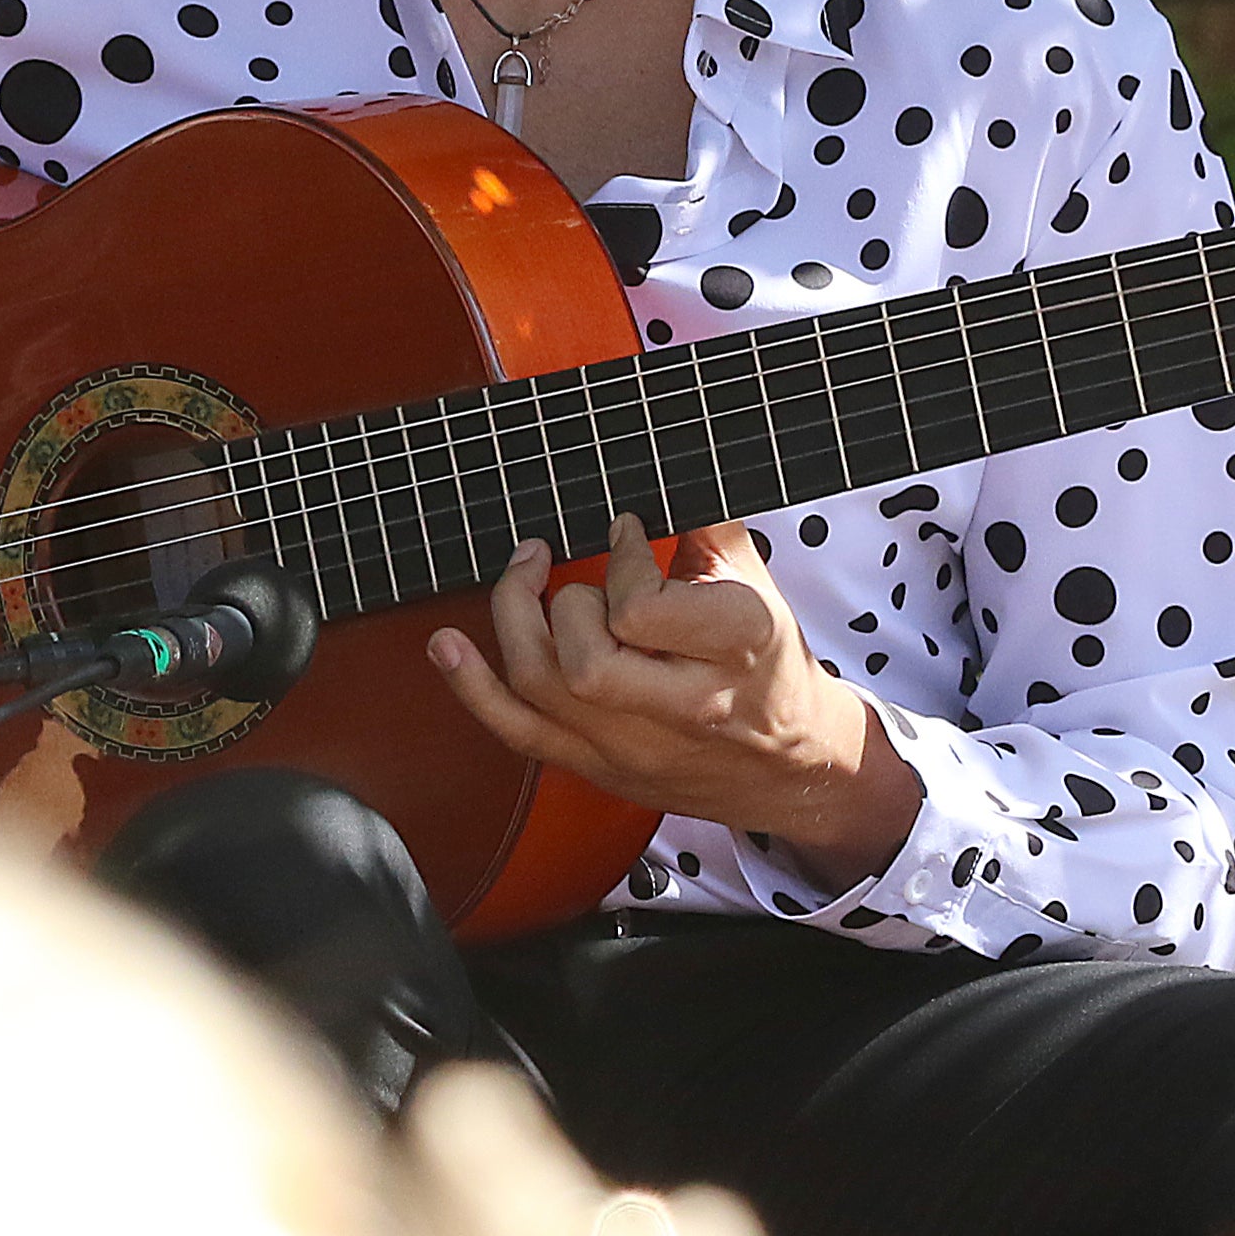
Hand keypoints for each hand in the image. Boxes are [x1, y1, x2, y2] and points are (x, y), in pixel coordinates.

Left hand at [426, 513, 924, 890]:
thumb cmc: (771, 665)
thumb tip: (655, 467)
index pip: (644, 608)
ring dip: (516, 622)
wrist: (789, 767)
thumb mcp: (762, 587)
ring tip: (522, 579)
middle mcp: (684, 707)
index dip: (623, 557)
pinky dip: (473, 687)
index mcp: (736, 650)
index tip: (623, 532)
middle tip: (577, 573)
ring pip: (546, 690)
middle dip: (567, 600)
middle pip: (587, 661)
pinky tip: (445, 647)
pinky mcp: (600, 767)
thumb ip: (708, 527)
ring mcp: (636, 745)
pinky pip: (520, 733)